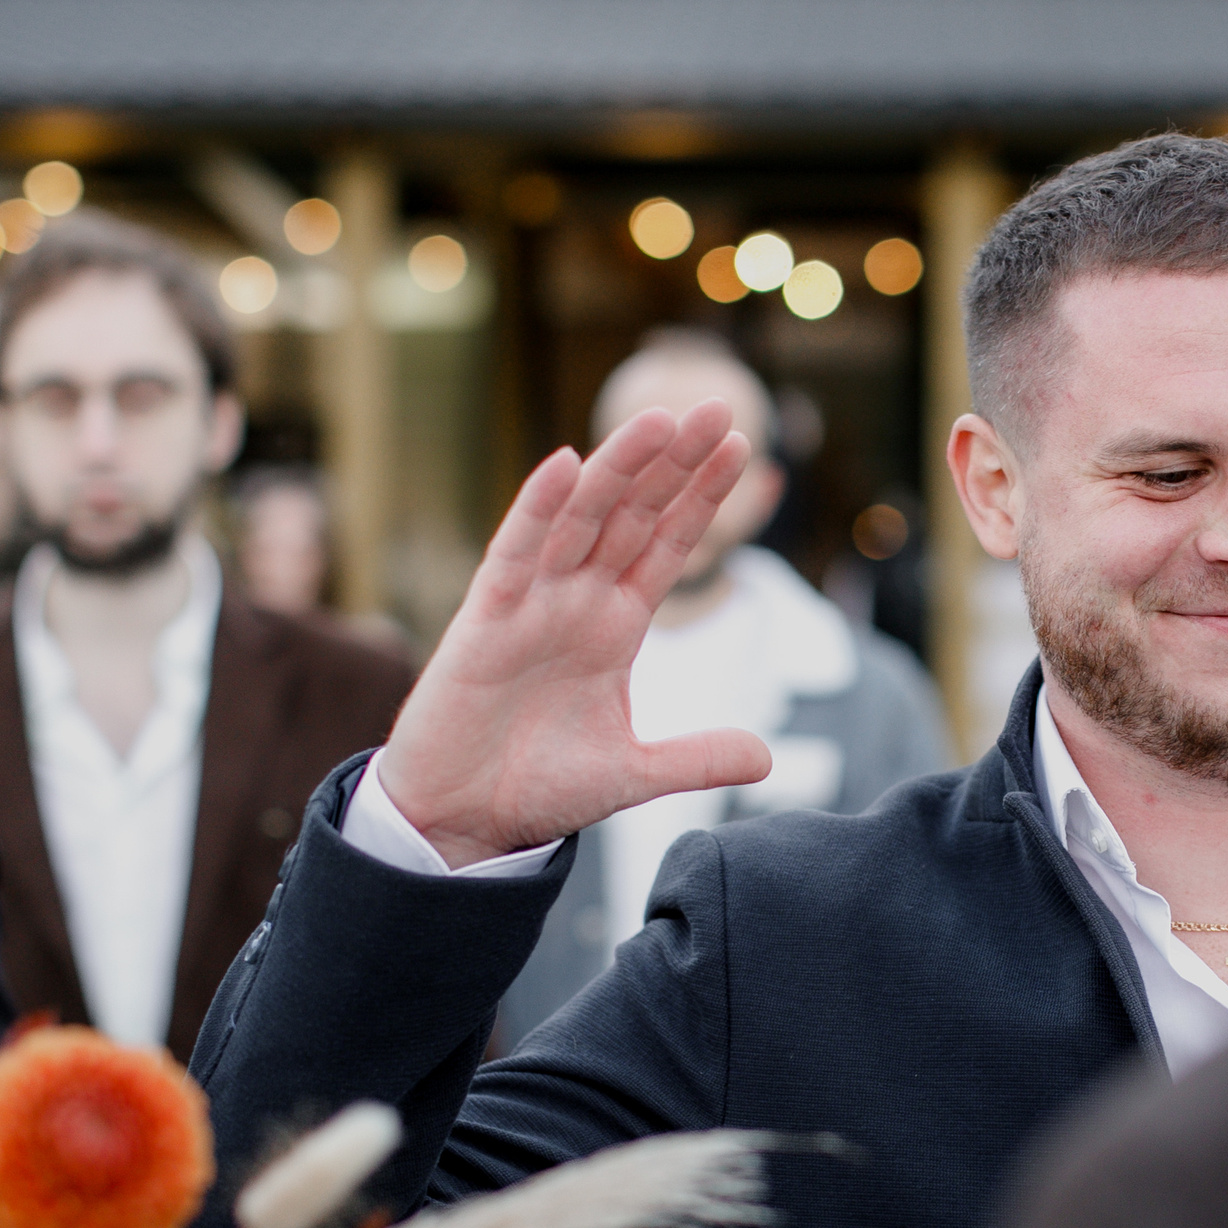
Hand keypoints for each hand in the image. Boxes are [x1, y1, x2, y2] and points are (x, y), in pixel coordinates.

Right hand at [375, 402, 772, 867]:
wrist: (461, 820)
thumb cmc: (536, 786)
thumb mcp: (632, 773)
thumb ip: (695, 758)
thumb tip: (766, 757)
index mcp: (614, 625)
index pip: (667, 545)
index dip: (701, 497)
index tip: (740, 447)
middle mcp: (576, 601)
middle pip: (633, 515)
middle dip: (673, 463)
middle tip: (715, 406)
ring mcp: (532, 604)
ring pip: (581, 520)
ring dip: (618, 469)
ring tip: (659, 420)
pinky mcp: (486, 621)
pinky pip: (515, 555)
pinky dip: (536, 511)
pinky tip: (563, 465)